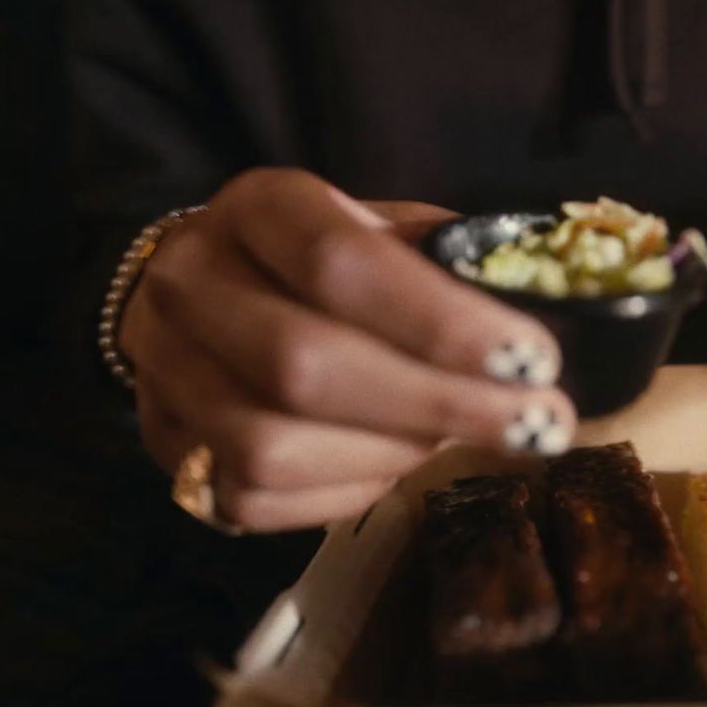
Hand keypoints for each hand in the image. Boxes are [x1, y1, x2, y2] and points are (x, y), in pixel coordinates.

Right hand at [119, 168, 574, 531]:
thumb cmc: (320, 264)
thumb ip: (446, 261)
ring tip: (462, 439)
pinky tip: (397, 464)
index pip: (338, 263)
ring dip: (389, 455)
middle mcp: (191, 282)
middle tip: (536, 424)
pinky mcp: (166, 445)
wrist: (205, 297)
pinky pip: (255, 499)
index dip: (439, 320)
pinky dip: (345, 492)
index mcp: (258, 207)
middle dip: (436, 403)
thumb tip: (542, 301)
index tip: (533, 359)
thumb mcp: (381, 230)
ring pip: (271, 445)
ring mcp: (164, 369)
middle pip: (305, 365)